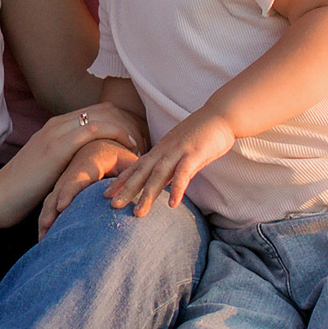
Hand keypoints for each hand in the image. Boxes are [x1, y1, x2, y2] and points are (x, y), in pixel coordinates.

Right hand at [0, 105, 143, 224]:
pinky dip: (117, 133)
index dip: (119, 124)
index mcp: (54, 128)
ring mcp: (56, 131)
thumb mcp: (48, 172)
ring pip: (103, 114)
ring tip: (139, 146)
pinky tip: (129, 148)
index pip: (96, 113)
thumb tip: (87, 174)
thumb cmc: (21, 192)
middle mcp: (56, 124)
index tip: (134, 141)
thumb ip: (66, 165)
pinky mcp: (57, 145)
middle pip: (104, 109)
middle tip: (142, 143)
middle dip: (128, 123)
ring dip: (126, 127)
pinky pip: (95, 128)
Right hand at [37, 138, 139, 237]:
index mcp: (89, 163)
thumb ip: (133, 178)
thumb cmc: (119, 156)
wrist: (101, 146)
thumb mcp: (128, 162)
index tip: (61, 207)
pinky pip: (50, 203)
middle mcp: (72, 171)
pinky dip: (46, 217)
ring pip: (51, 199)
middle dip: (50, 211)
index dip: (68, 193)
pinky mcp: (61, 188)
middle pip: (58, 192)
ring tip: (42, 238)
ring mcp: (64, 180)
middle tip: (46, 229)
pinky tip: (44, 234)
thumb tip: (143, 196)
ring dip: (45, 218)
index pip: (76, 179)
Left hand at [107, 110, 234, 218]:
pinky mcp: (194, 154)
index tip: (106, 194)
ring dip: (147, 195)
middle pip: (142, 173)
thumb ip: (170, 165)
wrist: (221, 115)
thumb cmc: (202, 134)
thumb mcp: (180, 150)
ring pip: (159, 175)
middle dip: (126, 190)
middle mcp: (165, 151)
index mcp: (160, 150)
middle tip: (112, 206)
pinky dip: (178, 189)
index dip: (121, 180)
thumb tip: (163, 182)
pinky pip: (184, 173)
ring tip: (138, 213)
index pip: (136, 167)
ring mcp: (178, 151)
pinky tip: (172, 205)